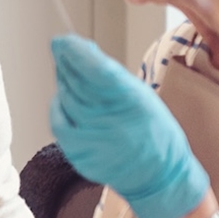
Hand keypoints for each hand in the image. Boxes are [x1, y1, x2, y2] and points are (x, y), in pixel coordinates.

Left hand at [50, 34, 208, 217]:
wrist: (159, 177)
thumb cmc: (154, 131)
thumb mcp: (141, 96)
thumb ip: (111, 75)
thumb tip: (81, 50)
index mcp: (133, 102)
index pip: (96, 71)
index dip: (75, 53)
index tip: (62, 41)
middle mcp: (111, 120)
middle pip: (76, 82)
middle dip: (65, 62)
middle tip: (60, 48)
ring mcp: (92, 139)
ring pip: (65, 99)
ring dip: (64, 82)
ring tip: (67, 72)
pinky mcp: (78, 153)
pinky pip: (59, 122)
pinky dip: (59, 107)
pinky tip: (64, 99)